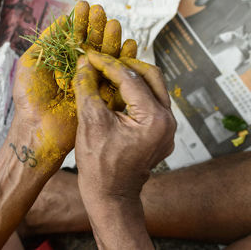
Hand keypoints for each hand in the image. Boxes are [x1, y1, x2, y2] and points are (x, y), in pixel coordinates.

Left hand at [12, 1, 135, 173]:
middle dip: (98, 28)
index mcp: (62, 61)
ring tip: (116, 26)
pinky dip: (123, 62)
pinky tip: (128, 47)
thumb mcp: (30, 64)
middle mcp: (78, 70)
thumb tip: (61, 19)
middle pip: (92, 45)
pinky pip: (115, 77)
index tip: (86, 6)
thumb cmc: (29, 98)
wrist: (38, 129)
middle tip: (103, 14)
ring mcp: (90, 83)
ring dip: (111, 41)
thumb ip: (46, 42)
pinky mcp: (101, 96)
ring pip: (105, 58)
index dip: (81, 22)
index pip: (75, 37)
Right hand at [74, 50, 175, 200]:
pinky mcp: (161, 132)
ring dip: (131, 78)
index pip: (131, 78)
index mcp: (154, 119)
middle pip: (151, 76)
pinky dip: (134, 94)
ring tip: (107, 73)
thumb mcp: (90, 122)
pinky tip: (116, 93)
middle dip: (125, 65)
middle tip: (103, 60)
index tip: (90, 55)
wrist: (111, 196)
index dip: (107, 63)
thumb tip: (83, 63)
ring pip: (153, 88)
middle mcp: (168, 121)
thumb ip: (87, 87)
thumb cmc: (100, 166)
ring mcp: (167, 128)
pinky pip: (151, 103)